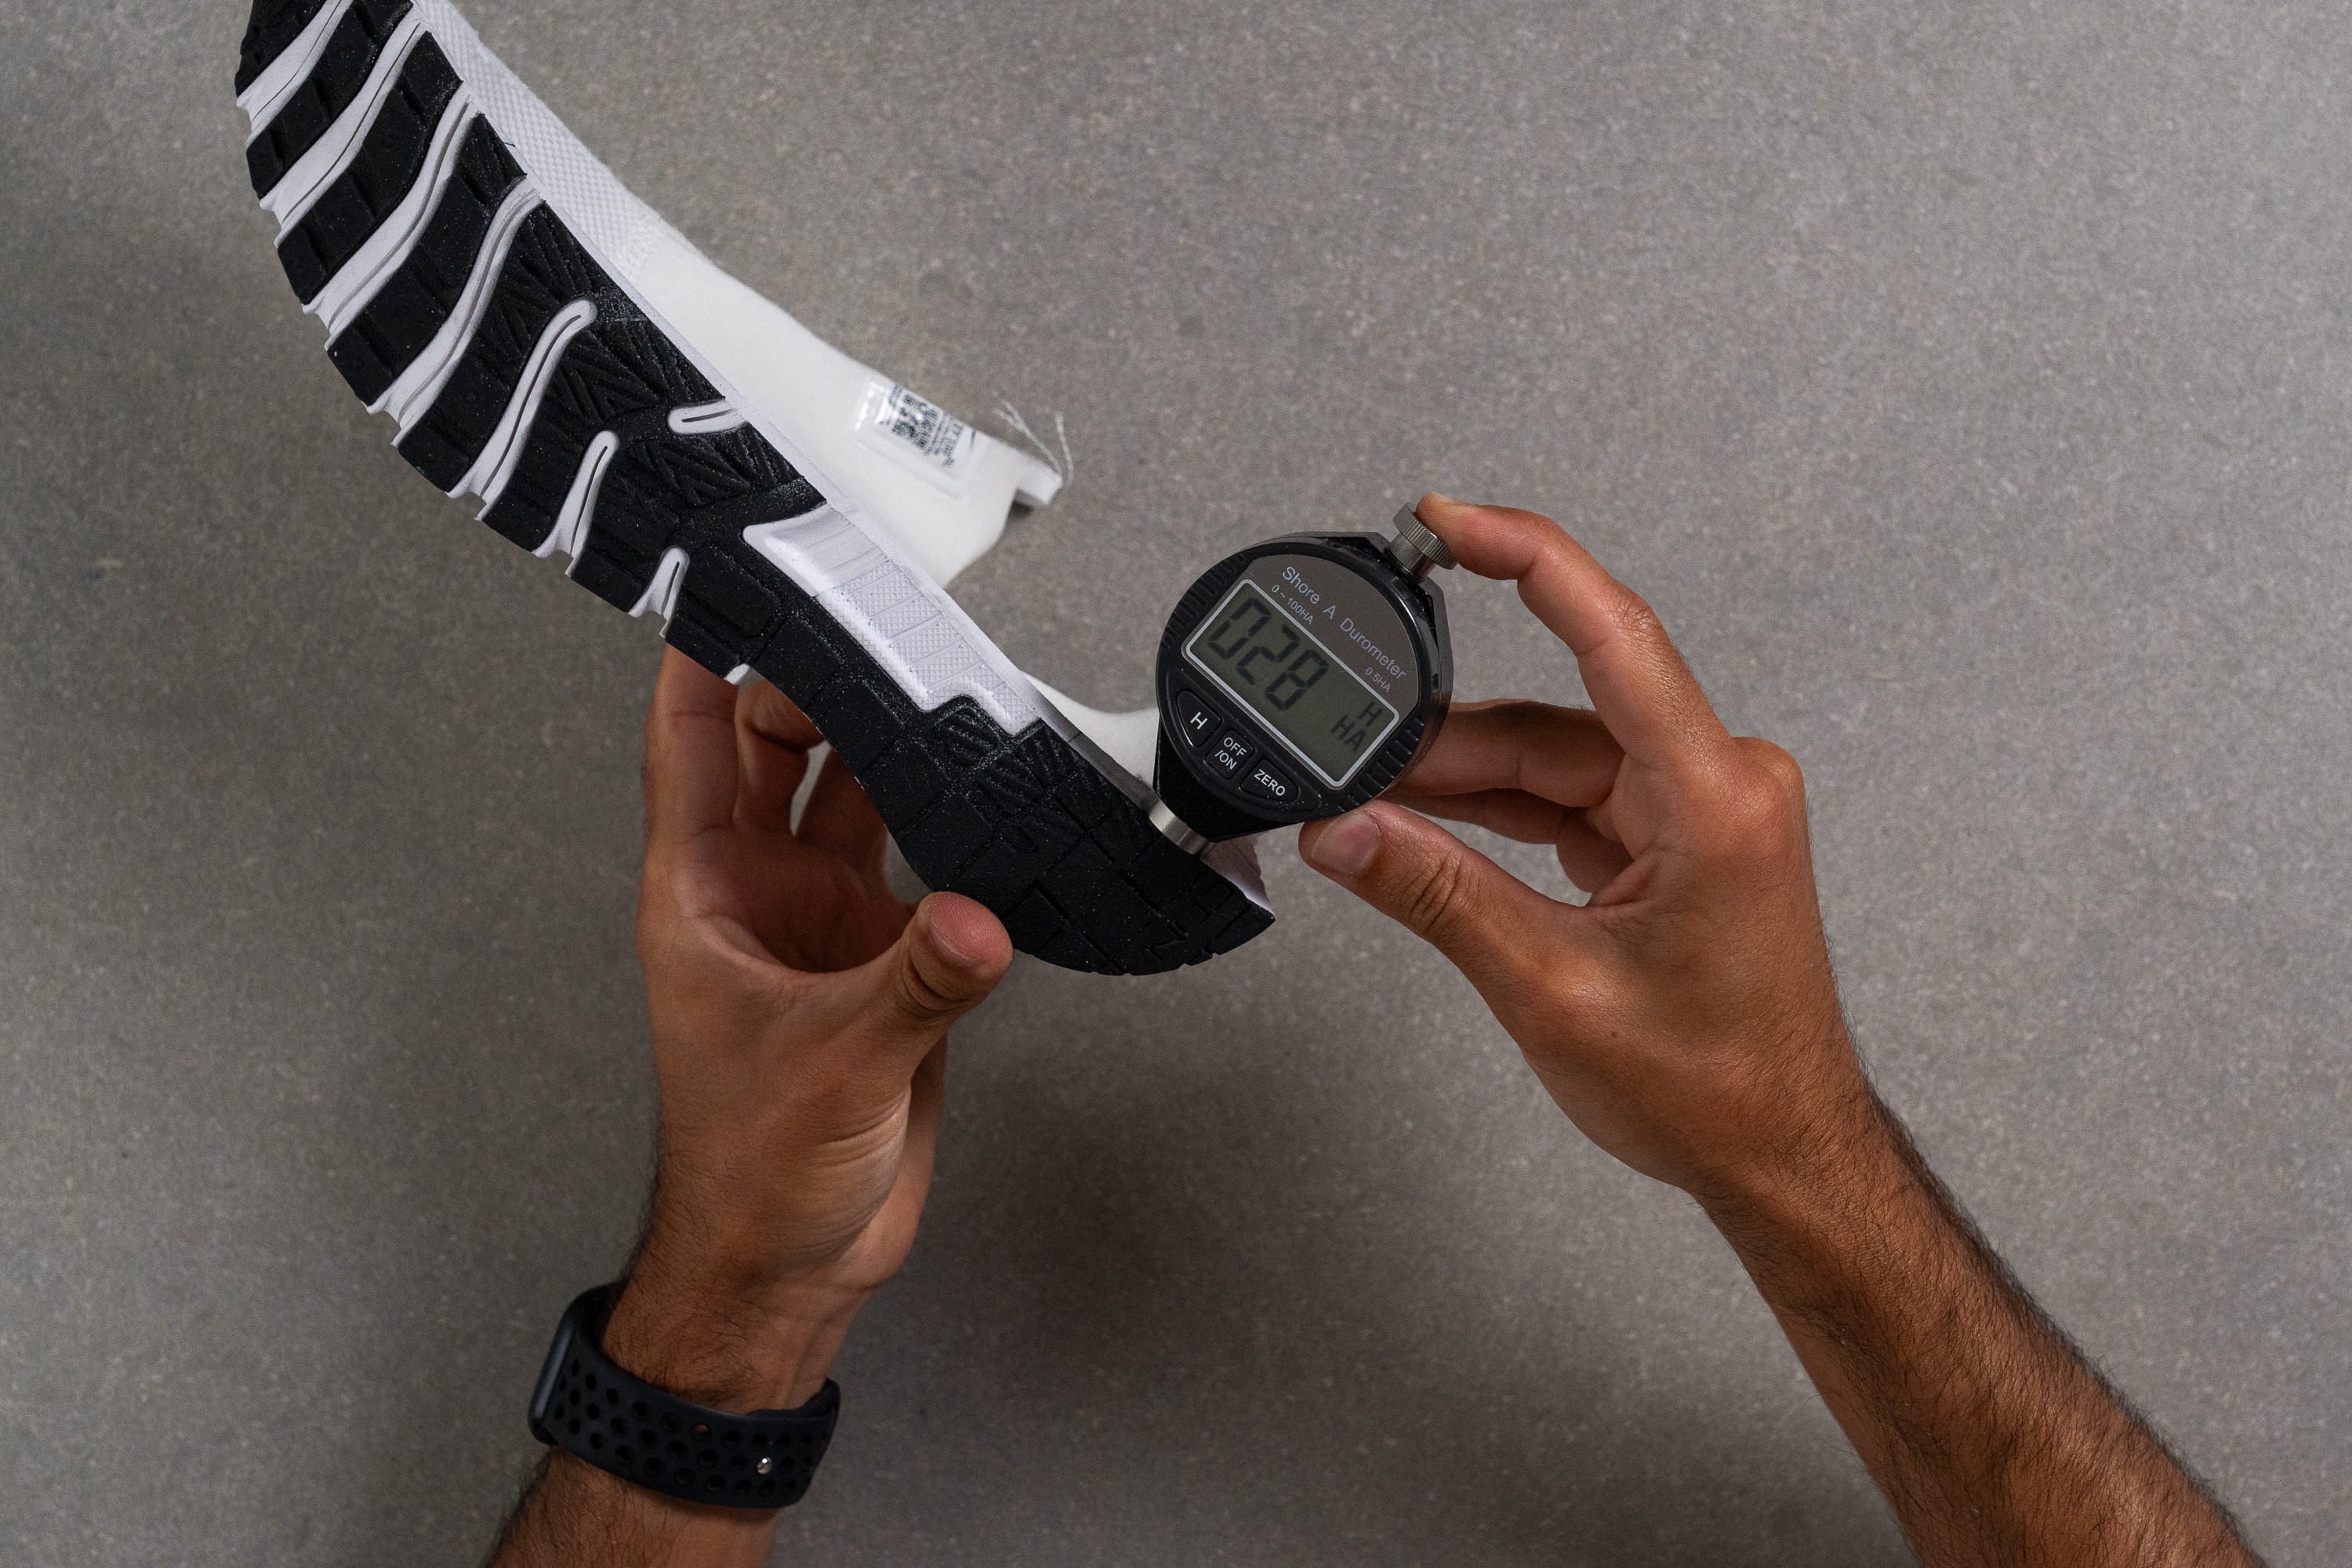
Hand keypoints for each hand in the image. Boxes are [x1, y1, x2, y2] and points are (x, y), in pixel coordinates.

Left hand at [604, 650, 1012, 1410]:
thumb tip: (976, 921)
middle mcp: (758, 893)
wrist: (789, 1266)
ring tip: (940, 679)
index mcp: (701, 894)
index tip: (730, 581)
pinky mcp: (884, 960)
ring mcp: (823, 921)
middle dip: (818, 676)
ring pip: (853, 791)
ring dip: (889, 741)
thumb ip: (912, 988)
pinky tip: (985, 792)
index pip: (687, 742)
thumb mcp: (829, 1070)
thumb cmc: (749, 1177)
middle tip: (875, 616)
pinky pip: (920, 863)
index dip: (699, 656)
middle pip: (779, 744)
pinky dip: (950, 824)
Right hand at [1300, 496, 1869, 1207]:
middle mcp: (1719, 782)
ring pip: (1554, 756)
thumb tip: (1348, 832)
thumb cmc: (1715, 1091)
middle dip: (1443, 736)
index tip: (1448, 520)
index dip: (1524, 557)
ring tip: (1371, 804)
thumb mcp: (1551, 989)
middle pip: (1556, 711)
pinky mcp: (1677, 837)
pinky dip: (1498, 809)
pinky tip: (1425, 822)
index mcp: (1714, 797)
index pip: (1610, 632)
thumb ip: (1438, 895)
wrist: (1783, 1159)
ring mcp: (1701, 807)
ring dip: (1462, 779)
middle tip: (1348, 757)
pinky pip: (1571, 795)